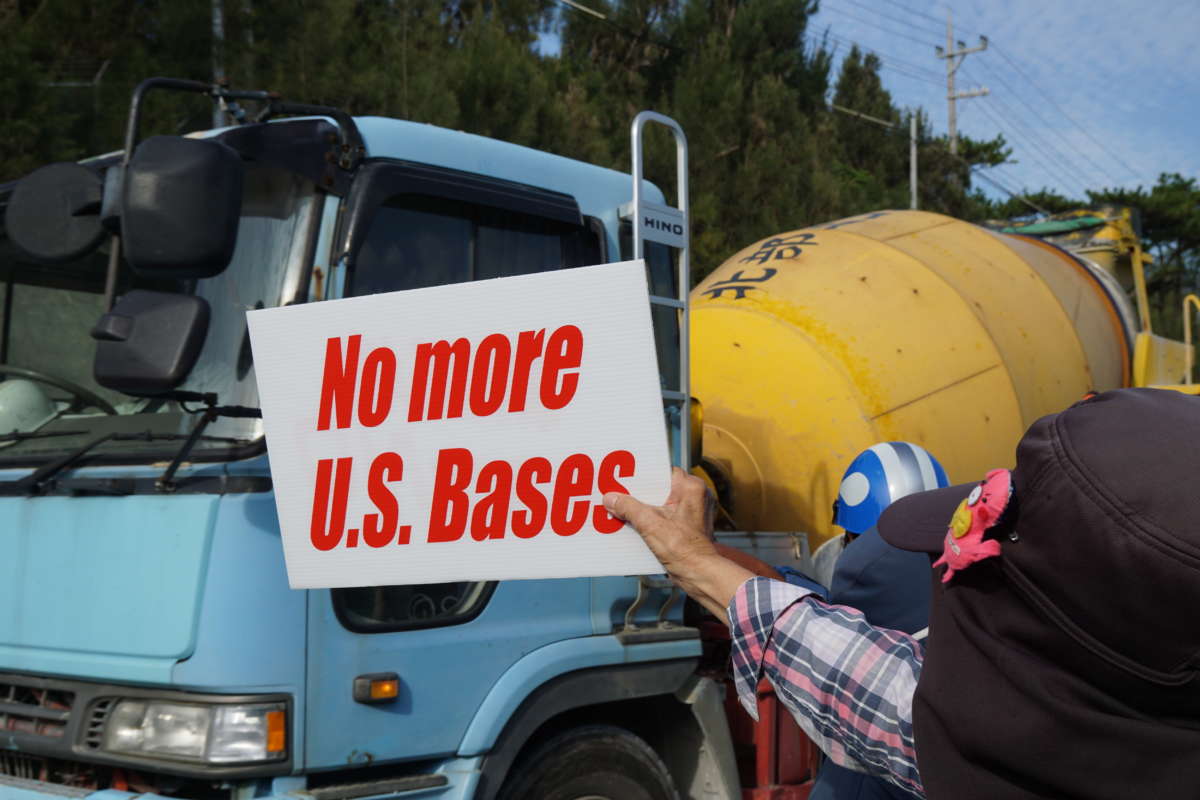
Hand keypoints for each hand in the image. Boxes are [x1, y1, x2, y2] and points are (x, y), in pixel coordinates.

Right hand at [603, 467, 755, 623]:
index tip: (624, 476)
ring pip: (660, 503)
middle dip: (639, 493)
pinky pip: (663, 516)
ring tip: (622, 507)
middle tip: (619, 492)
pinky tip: (633, 524)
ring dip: (643, 508)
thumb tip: (611, 498)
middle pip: (659, 488)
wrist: (698, 575)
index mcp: (692, 488)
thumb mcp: (650, 524)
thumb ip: (629, 508)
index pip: (662, 472)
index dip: (642, 474)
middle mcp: (695, 497)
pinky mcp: (686, 526)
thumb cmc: (684, 550)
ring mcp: (691, 512)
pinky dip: (650, 519)